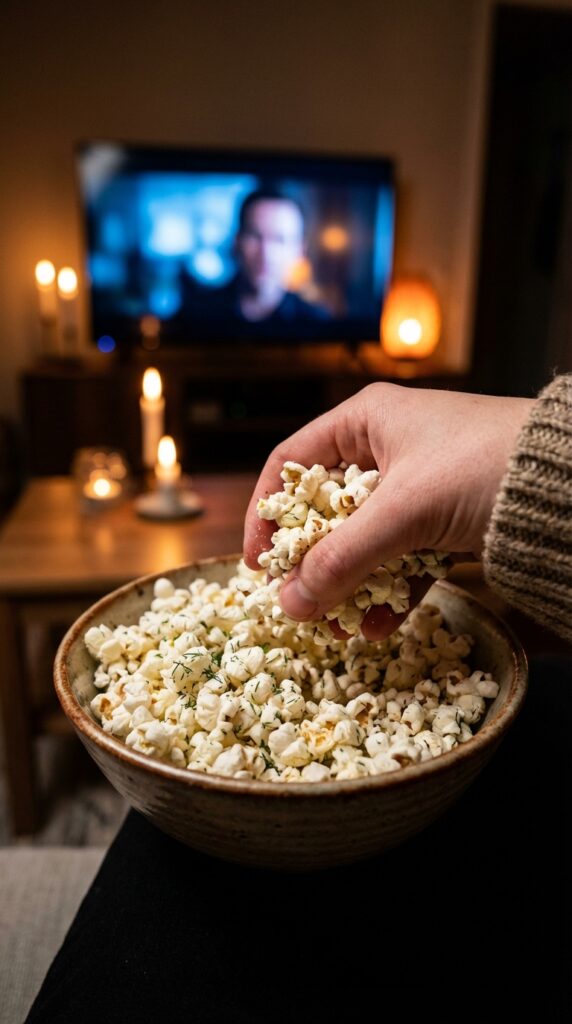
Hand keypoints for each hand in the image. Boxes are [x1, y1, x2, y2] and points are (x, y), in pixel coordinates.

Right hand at [243, 383, 533, 639]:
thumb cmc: (480, 469)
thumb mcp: (401, 512)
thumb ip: (341, 559)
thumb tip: (288, 605)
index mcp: (364, 422)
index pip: (289, 464)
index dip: (265, 513)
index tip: (256, 564)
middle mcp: (384, 449)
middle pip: (324, 510)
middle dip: (312, 562)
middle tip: (299, 604)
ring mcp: (415, 487)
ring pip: (362, 541)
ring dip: (349, 585)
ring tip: (340, 627)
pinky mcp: (442, 521)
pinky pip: (399, 559)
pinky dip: (388, 591)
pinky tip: (379, 624)